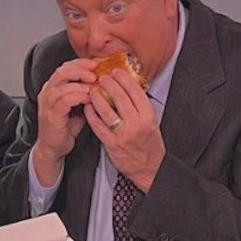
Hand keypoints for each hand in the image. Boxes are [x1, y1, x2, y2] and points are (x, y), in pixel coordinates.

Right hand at [32, 59, 96, 185]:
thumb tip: (103, 82)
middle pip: (62, 71)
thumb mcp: (77, 105)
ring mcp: (47, 104)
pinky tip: (89, 98)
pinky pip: (65, 100)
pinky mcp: (51, 115)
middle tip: (96, 72)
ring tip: (95, 85)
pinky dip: (78, 96)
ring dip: (81, 83)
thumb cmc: (66, 126)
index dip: (81, 63)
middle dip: (81, 69)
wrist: (54, 147)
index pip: (65, 67)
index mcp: (53, 87)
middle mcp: (47, 92)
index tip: (97, 64)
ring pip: (63, 84)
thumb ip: (85, 93)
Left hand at [84, 68, 165, 192]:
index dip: (124, 79)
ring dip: (97, 97)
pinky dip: (91, 114)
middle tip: (102, 77)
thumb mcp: (152, 123)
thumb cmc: (150, 145)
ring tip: (93, 89)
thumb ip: (141, 107)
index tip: (117, 72)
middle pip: (120, 98)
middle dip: (109, 84)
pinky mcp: (111, 144)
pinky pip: (98, 125)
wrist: (149, 169)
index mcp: (148, 117)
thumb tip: (128, 87)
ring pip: (106, 110)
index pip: (135, 92)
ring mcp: (122, 135)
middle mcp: (136, 125)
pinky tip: (88, 106)